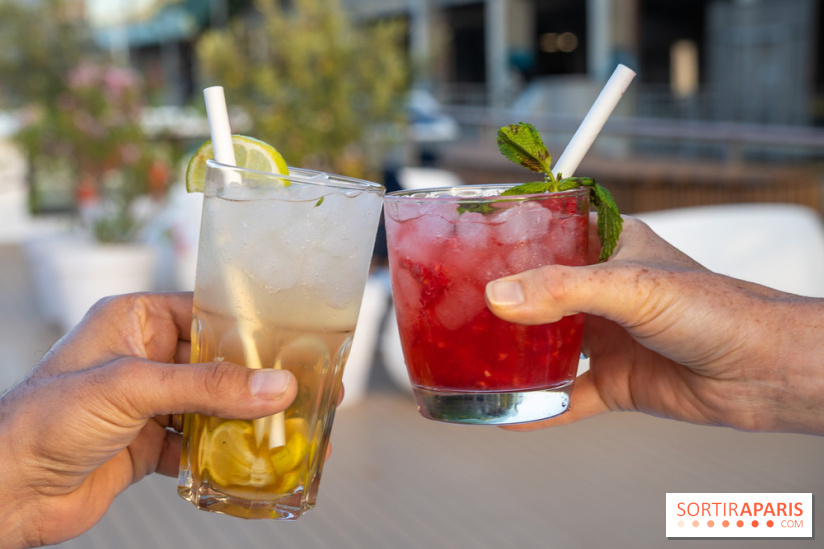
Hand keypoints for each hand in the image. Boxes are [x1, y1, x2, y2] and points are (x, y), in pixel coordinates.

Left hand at [0, 293, 297, 547]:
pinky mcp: (149, 443)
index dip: (252, 328)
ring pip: (213, 405)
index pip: (208, 314)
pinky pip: (198, 443)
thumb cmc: (44, 418)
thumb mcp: (133, 388)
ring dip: (246, 419)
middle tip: (307, 388)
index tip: (297, 341)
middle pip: (218, 363)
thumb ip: (208, 387)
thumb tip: (276, 386)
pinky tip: (249, 461)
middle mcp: (146, 357)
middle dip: (259, 380)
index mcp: (137, 321)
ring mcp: (149, 402)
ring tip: (292, 427)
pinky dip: (222, 454)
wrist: (6, 490)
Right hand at [485, 216, 823, 434]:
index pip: (548, 234)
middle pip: (538, 292)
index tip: (466, 248)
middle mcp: (603, 290)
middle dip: (502, 303)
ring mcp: (607, 336)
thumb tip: (500, 296)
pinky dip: (537, 406)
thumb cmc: (716, 309)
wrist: (763, 373)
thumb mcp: (632, 286)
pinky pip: (565, 395)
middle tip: (458, 309)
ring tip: (470, 358)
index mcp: (608, 247)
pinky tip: (507, 413)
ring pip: (547, 344)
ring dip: (515, 354)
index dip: (508, 240)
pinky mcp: (614, 379)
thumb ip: (563, 290)